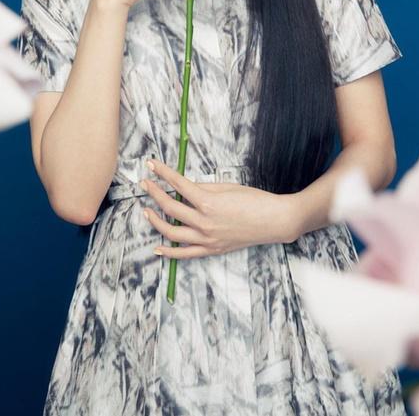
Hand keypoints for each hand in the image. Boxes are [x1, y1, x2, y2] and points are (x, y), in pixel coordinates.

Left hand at [140, 158, 301, 257]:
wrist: (273, 221)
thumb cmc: (254, 200)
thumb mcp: (226, 187)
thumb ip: (203, 188)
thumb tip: (184, 187)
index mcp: (208, 202)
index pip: (178, 184)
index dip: (162, 173)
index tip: (151, 165)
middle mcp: (203, 222)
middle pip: (170, 207)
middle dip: (154, 193)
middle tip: (145, 183)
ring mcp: (207, 239)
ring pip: (172, 232)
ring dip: (156, 220)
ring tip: (146, 210)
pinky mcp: (212, 250)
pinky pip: (185, 254)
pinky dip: (169, 252)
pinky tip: (157, 248)